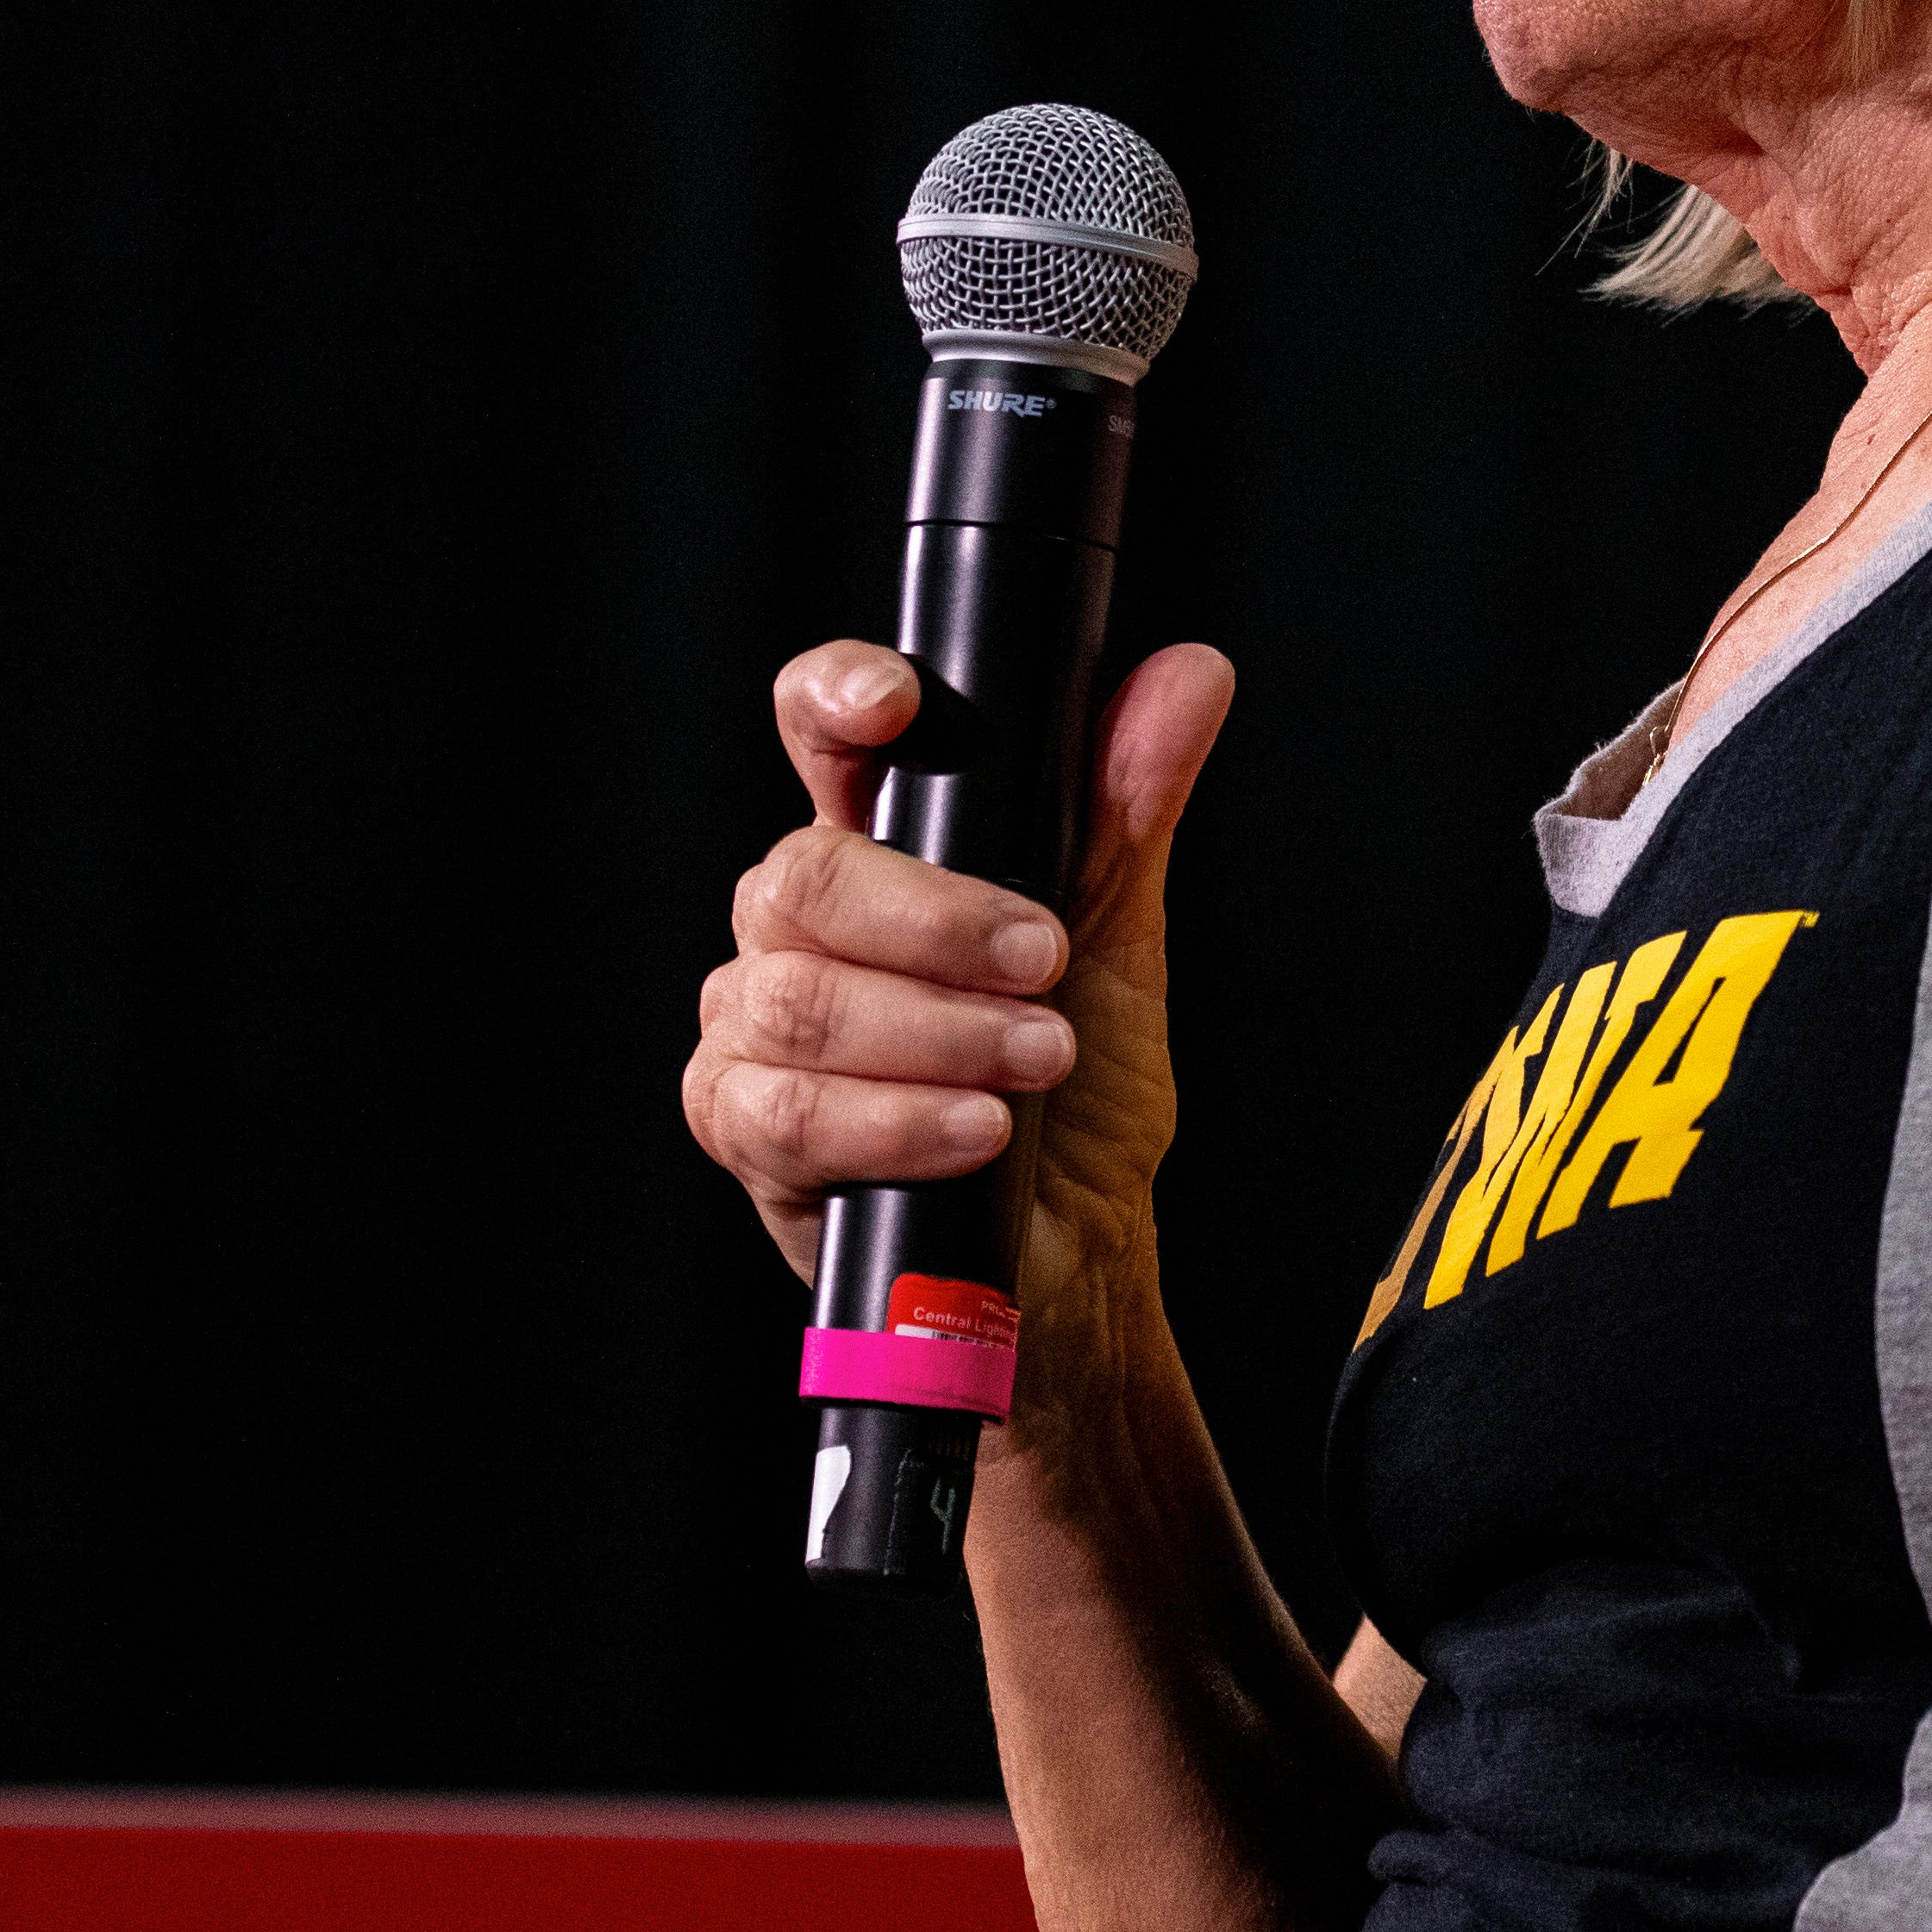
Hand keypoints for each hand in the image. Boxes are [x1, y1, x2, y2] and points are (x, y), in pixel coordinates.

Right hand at [683, 637, 1236, 1393]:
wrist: (1069, 1254)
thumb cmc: (1076, 1092)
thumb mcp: (1114, 939)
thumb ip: (1130, 805)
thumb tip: (1187, 677)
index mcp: (877, 848)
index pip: (823, 732)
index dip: (837, 697)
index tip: (896, 706)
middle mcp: (795, 924)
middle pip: (805, 876)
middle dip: (937, 921)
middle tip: (1043, 963)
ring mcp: (755, 1025)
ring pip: (796, 999)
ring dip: (937, 1031)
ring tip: (1036, 1059)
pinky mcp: (743, 1129)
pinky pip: (785, 1111)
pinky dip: (895, 1118)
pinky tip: (975, 1128)